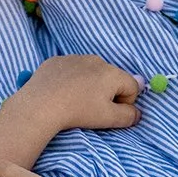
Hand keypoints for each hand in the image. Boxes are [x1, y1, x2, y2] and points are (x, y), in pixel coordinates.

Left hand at [19, 53, 139, 135]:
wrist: (40, 105)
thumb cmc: (78, 112)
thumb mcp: (108, 119)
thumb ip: (129, 115)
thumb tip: (137, 112)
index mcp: (112, 73)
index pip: (132, 87)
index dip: (124, 104)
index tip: (109, 113)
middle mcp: (96, 60)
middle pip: (111, 78)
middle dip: (106, 93)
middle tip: (90, 109)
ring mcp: (75, 58)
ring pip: (90, 73)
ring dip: (88, 86)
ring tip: (73, 101)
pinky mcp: (56, 60)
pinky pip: (71, 70)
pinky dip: (70, 80)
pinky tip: (60, 92)